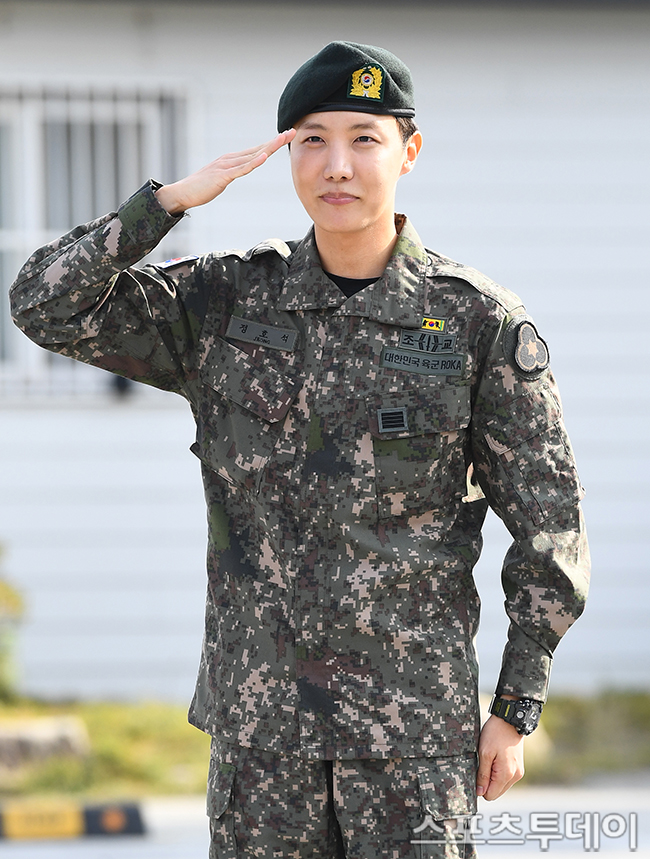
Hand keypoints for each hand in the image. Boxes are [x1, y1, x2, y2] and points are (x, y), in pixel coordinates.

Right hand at [155, 129, 296, 214]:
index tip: (286, 137)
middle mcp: (230, 159)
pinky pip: (241, 169)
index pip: (256, 150)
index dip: (271, 143)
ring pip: (253, 156)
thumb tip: (241, 171)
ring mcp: (226, 166)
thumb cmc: (199, 188)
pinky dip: (254, 163)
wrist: (182, 193)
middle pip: (258, 149)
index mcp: (231, 160)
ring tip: (283, 139)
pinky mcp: (222, 176)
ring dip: (269, 148)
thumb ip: (232, 173)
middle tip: (292, 131)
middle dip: (276, 141)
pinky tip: (265, 157)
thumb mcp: (221, 179)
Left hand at [476, 714, 524, 799]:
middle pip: (496, 792)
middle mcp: (515, 776)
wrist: (510, 721)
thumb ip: (483, 774)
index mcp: (506, 774)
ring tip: (490, 759)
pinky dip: (498, 772)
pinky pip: (506, 777)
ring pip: (501, 785)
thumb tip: (480, 792)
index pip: (491, 795)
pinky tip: (496, 759)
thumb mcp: (484, 753)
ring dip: (493, 777)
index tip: (477, 773)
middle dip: (487, 782)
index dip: (481, 787)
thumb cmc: (496, 734)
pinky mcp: (518, 767)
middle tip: (483, 764)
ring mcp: (518, 772)